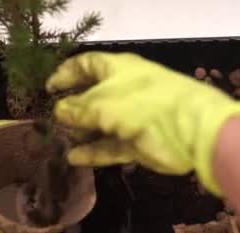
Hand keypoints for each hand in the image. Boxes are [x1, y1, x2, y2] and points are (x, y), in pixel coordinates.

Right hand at [46, 52, 239, 194]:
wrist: (192, 130)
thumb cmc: (145, 104)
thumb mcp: (104, 103)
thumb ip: (79, 109)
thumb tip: (59, 111)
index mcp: (118, 70)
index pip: (87, 65)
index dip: (66, 74)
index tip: (48, 89)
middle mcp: (124, 91)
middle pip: (92, 97)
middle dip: (72, 108)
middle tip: (51, 121)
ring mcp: (132, 118)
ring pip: (101, 125)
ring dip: (81, 132)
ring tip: (59, 141)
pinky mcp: (138, 143)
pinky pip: (111, 147)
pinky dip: (94, 152)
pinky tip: (74, 159)